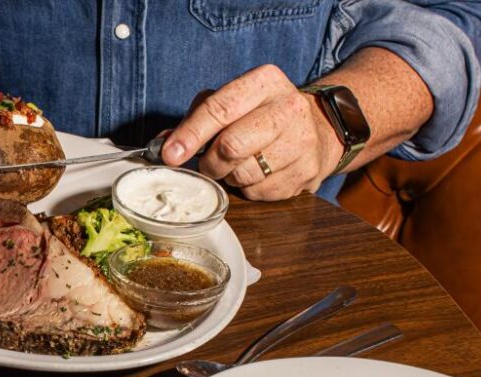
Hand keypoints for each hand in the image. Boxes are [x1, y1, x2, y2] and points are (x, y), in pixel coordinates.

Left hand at [162, 64, 344, 201]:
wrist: (318, 129)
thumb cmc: (260, 115)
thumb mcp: (231, 102)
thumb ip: (196, 119)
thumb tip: (163, 145)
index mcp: (265, 81)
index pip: (220, 108)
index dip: (191, 134)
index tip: (170, 154)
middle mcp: (288, 107)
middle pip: (232, 145)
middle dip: (210, 162)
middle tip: (207, 164)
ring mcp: (302, 140)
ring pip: (244, 173)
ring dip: (229, 176)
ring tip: (237, 165)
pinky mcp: (308, 171)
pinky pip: (260, 192)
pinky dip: (249, 189)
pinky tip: (257, 174)